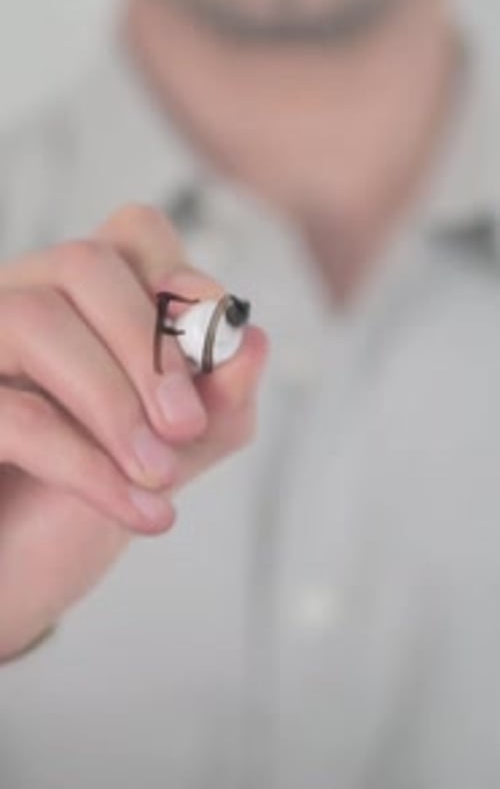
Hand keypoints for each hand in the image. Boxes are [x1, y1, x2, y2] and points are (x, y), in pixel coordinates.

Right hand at [0, 204, 266, 660]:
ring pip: (37, 318)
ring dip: (115, 402)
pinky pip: (12, 411)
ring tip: (160, 476)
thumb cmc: (82, 507)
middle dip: (150, 346)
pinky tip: (140, 510)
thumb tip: (255, 339)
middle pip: (84, 264)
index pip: (132, 234)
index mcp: (79, 303)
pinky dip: (86, 464)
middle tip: (186, 426)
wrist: (15, 579)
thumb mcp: (174, 453)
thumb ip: (218, 400)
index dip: (180, 275)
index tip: (216, 344)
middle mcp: (18, 304)